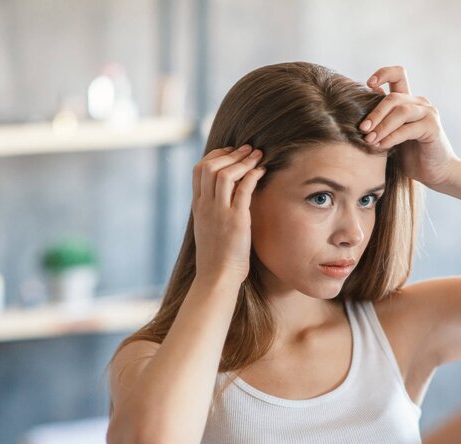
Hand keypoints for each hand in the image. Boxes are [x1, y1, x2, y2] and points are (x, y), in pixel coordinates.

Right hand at [192, 144, 265, 285]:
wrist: (217, 277)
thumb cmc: (216, 257)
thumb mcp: (208, 229)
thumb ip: (211, 212)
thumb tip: (223, 199)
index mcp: (198, 207)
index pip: (198, 170)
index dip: (215, 155)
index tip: (230, 152)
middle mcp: (206, 206)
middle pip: (210, 166)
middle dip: (230, 153)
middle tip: (247, 149)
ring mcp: (219, 212)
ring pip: (225, 174)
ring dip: (243, 161)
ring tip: (257, 156)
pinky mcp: (236, 220)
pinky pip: (244, 189)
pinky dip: (253, 175)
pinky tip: (262, 171)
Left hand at [359, 66, 457, 187]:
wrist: (434, 172)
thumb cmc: (409, 155)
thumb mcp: (389, 136)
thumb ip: (379, 122)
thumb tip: (355, 112)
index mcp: (407, 101)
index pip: (398, 75)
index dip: (383, 74)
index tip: (368, 83)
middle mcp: (419, 103)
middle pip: (393, 98)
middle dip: (374, 113)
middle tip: (362, 129)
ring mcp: (428, 114)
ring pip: (401, 111)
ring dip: (382, 126)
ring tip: (370, 140)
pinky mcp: (432, 127)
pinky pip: (408, 129)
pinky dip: (392, 137)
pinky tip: (382, 146)